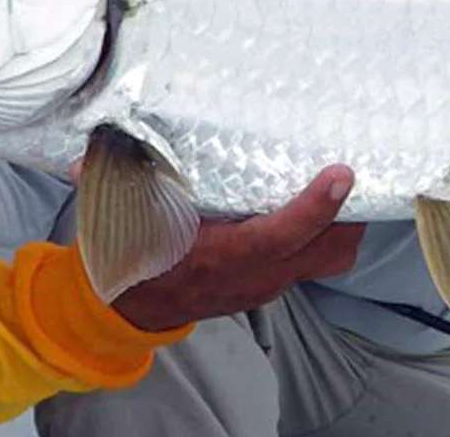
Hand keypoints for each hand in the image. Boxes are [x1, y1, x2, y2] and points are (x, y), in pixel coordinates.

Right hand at [109, 166, 364, 332]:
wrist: (130, 307)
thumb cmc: (135, 254)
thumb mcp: (126, 215)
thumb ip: (121, 178)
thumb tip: (95, 142)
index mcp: (218, 257)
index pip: (277, 237)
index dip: (314, 208)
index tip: (341, 174)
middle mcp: (252, 276)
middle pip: (326, 251)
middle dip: (350, 213)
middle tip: (354, 168)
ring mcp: (267, 284)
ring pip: (329, 260)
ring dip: (345, 225)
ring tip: (346, 183)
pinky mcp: (272, 284)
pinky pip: (315, 261)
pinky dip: (326, 234)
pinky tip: (321, 205)